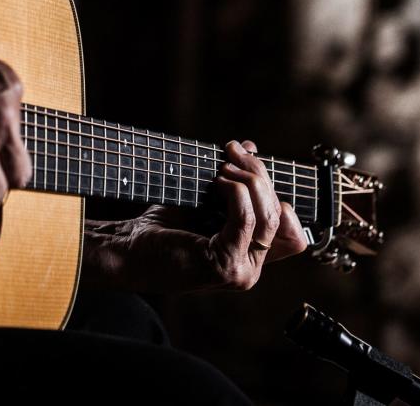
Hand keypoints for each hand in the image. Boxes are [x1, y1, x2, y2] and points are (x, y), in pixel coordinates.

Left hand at [84, 140, 306, 293]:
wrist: (127, 249)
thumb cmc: (161, 227)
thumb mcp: (204, 201)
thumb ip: (233, 183)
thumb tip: (251, 148)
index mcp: (250, 257)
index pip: (291, 229)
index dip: (275, 192)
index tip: (248, 162)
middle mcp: (251, 269)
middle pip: (281, 217)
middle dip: (260, 176)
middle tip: (234, 151)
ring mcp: (242, 271)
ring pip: (268, 217)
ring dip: (250, 182)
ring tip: (224, 165)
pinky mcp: (226, 266)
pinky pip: (245, 220)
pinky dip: (236, 194)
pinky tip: (218, 181)